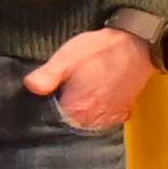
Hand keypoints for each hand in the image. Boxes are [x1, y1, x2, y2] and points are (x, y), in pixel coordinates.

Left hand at [22, 27, 157, 132]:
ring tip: (81, 90)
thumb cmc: (101, 50)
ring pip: (85, 122)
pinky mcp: (121, 114)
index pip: (50, 120)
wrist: (137, 45)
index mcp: (76, 111)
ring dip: (80, 111)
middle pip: (69, 123)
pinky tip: (94, 95)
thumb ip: (48, 75)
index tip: (45, 96)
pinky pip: (102, 119)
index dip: (44, 108)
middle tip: (64, 88)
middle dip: (63, 110)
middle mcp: (93, 121)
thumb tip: (30, 87)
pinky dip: (96, 110)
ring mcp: (109, 119)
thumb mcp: (67, 57)